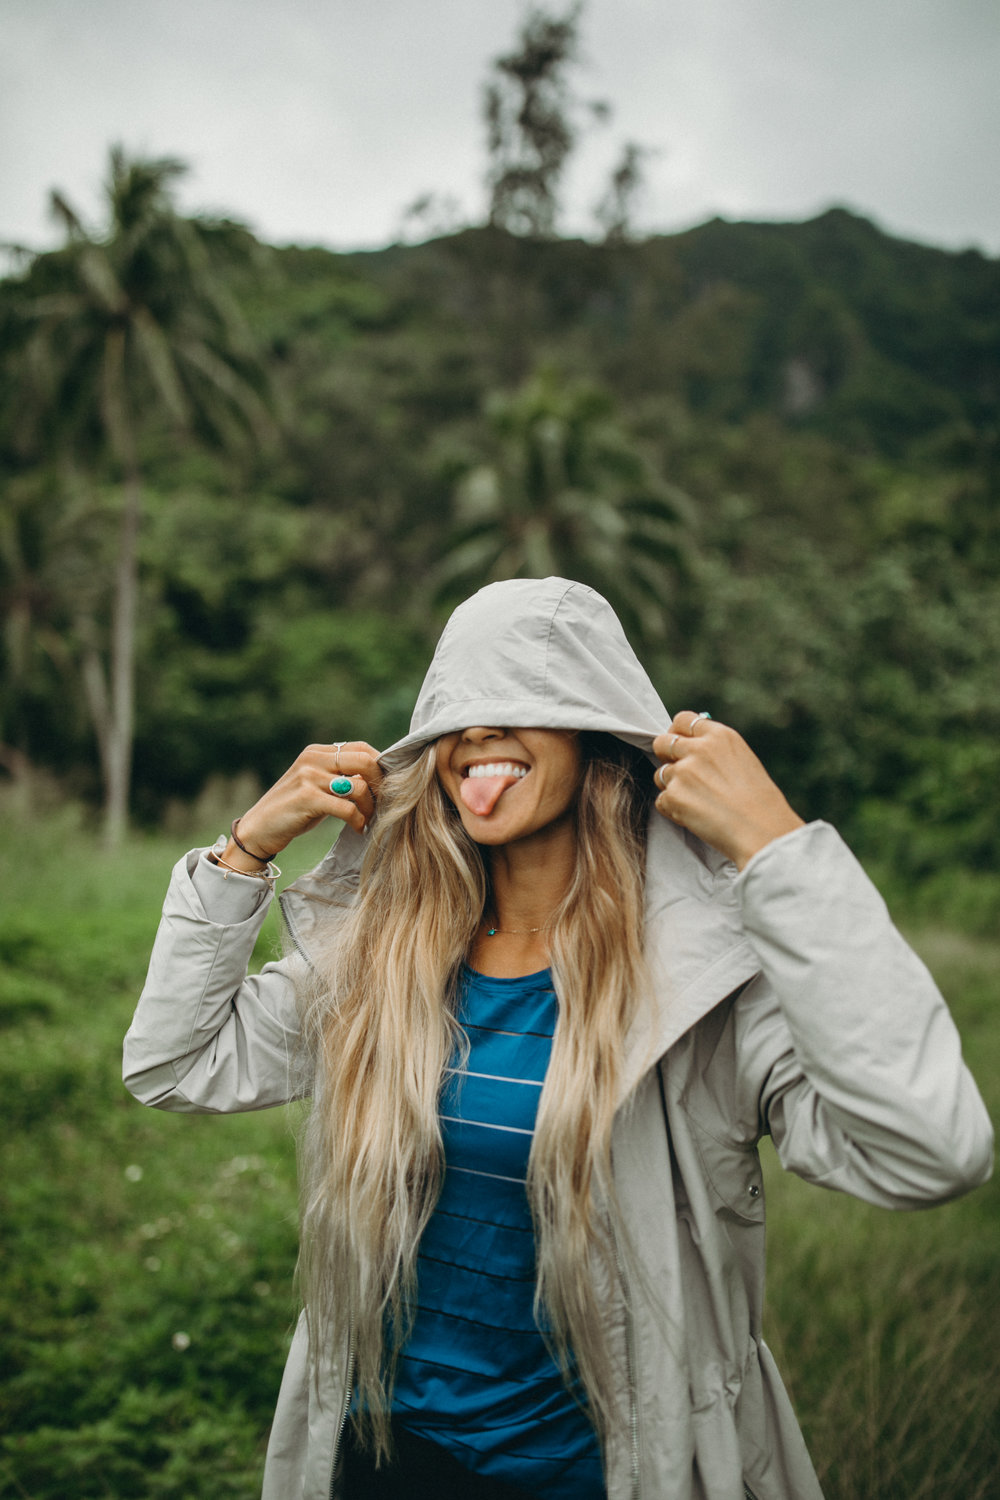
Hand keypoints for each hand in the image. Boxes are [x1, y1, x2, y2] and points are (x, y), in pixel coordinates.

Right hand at [229, 742, 382, 866]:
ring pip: (359, 786)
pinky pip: (347, 808)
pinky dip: (358, 820)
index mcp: (317, 752)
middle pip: (366, 761)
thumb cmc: (293, 810)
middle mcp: (313, 759)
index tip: (384, 788)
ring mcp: (309, 777)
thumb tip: (378, 777)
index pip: (362, 747)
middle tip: (381, 804)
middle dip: (380, 784)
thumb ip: (339, 775)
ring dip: (370, 807)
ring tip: (367, 819)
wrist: (258, 830)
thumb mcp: (316, 785)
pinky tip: (358, 828)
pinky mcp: (307, 798)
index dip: (380, 767)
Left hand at [652, 713, 803, 870]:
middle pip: (662, 742)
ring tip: (697, 802)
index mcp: (720, 736)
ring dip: (671, 787)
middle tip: (679, 773)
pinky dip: (673, 810)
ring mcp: (683, 772)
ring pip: (661, 774)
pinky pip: (662, 800)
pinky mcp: (674, 796)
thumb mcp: (743, 760)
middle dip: (665, 756)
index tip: (680, 745)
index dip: (678, 733)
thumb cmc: (760, 802)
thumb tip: (692, 746)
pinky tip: (696, 816)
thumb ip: (716, 750)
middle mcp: (698, 749)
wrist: (761, 830)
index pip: (682, 720)